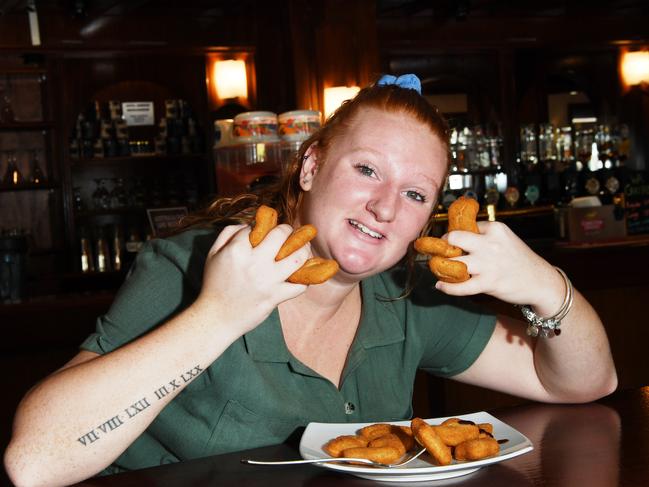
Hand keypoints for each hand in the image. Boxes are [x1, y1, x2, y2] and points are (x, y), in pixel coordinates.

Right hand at [195, 223, 309, 332]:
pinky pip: (300, 285)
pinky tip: (301, 274)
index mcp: (237, 250)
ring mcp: (268, 280)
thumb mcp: (213, 254)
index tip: (265, 230)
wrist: (216, 317)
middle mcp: (255, 263)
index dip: (263, 225)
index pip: (258, 226)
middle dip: (287, 229)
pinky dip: (304, 279)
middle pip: (281, 234)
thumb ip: (228, 233)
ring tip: (303, 247)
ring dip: (304, 249)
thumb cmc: (214, 284)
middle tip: (288, 232)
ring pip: (298, 257)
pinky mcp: (276, 297)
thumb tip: (250, 224)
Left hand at [434, 221, 563, 311]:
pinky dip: (447, 287)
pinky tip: (440, 286)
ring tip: (438, 269)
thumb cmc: (520, 260)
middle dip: (443, 245)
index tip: (449, 243)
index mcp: (495, 228)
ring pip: (453, 262)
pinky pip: (460, 286)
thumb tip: (456, 237)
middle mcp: (490, 243)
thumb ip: (484, 236)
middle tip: (440, 252)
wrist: (541, 282)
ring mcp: (488, 264)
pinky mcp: (488, 283)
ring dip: (441, 266)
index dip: (454, 235)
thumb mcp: (505, 239)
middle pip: (453, 238)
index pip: (464, 226)